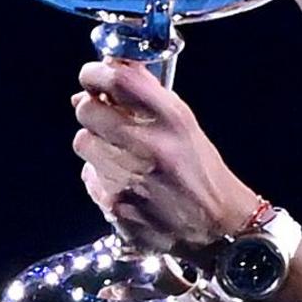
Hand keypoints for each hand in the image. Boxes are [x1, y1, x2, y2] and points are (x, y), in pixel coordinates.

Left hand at [73, 61, 260, 253]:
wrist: (218, 228)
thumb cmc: (201, 171)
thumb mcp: (183, 123)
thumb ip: (147, 96)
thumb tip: (101, 79)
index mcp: (171, 120)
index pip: (117, 79)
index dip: (95, 73)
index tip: (92, 77)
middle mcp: (148, 147)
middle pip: (88, 110)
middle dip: (91, 110)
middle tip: (104, 117)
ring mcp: (129, 179)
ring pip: (83, 143)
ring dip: (96, 144)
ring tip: (121, 155)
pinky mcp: (116, 207)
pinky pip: (90, 176)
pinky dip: (102, 175)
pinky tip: (126, 182)